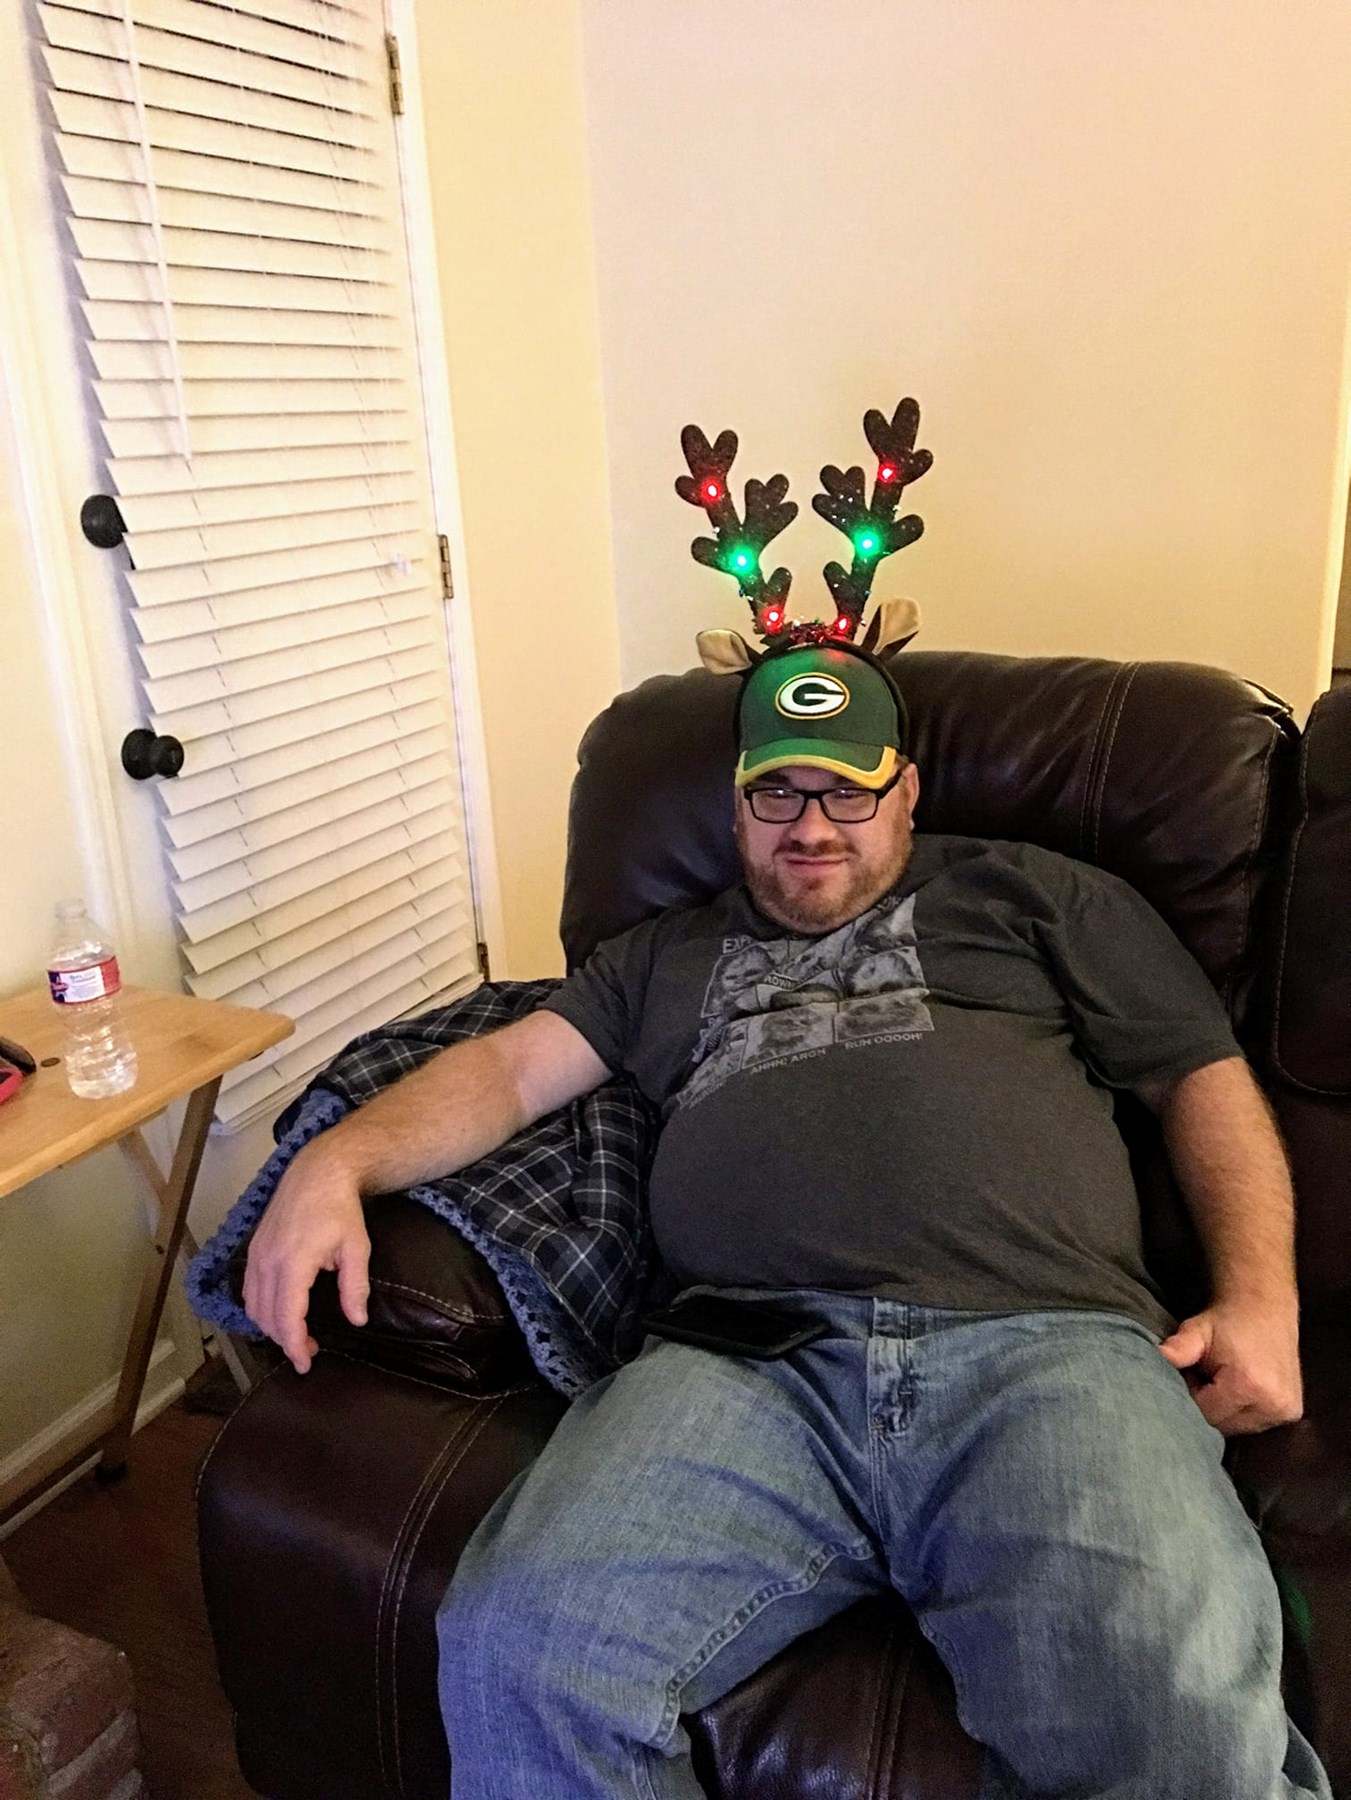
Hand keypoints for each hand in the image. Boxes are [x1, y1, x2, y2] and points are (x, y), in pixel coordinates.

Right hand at [242, 1141, 370, 1374]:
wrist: (318, 1171)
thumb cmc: (340, 1208)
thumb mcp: (356, 1248)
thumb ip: (355, 1287)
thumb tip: (357, 1320)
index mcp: (293, 1263)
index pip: (287, 1318)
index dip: (294, 1347)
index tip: (306, 1364)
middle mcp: (267, 1261)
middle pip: (266, 1317)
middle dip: (285, 1340)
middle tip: (308, 1351)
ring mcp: (256, 1254)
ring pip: (253, 1306)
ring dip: (271, 1326)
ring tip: (296, 1334)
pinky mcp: (253, 1248)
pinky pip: (249, 1289)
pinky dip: (260, 1307)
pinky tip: (280, 1310)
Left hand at [1158, 1302, 1302, 1433]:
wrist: (1266, 1307)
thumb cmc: (1228, 1320)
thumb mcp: (1198, 1330)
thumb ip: (1180, 1347)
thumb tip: (1159, 1356)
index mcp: (1249, 1385)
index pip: (1206, 1413)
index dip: (1192, 1395)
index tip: (1192, 1374)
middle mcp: (1272, 1404)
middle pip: (1222, 1425)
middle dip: (1207, 1405)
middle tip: (1205, 1375)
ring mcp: (1285, 1411)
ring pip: (1237, 1427)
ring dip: (1224, 1410)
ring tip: (1222, 1380)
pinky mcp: (1291, 1413)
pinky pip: (1254, 1423)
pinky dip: (1241, 1411)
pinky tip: (1238, 1388)